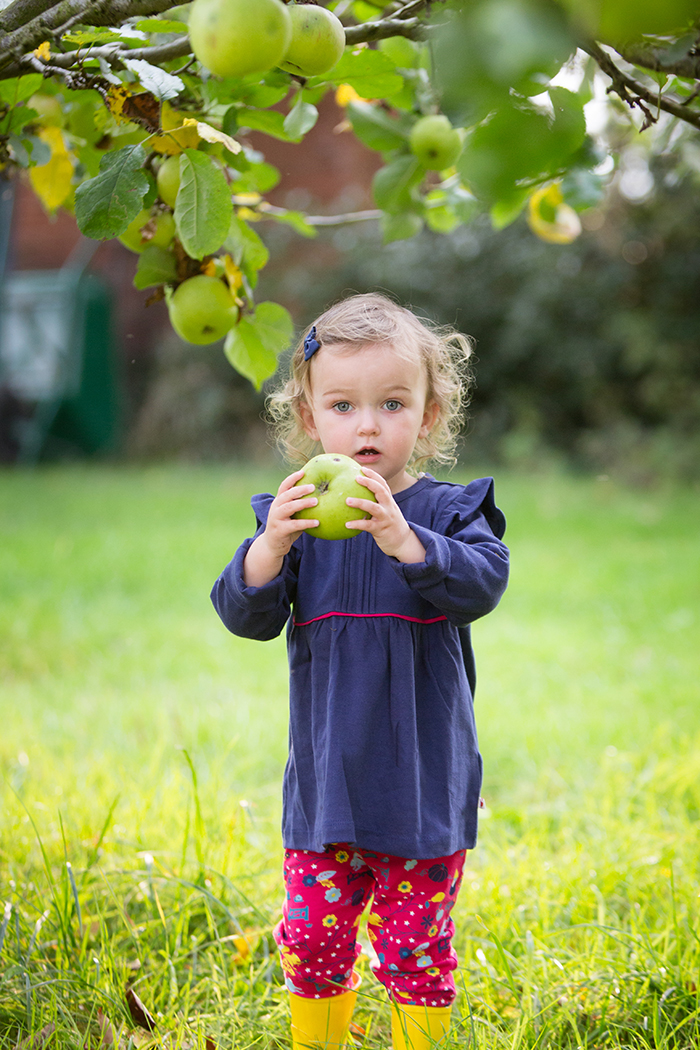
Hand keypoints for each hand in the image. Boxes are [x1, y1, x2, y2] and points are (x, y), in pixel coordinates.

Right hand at [243, 469, 317, 585]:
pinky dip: (306, 523)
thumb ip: (301, 506)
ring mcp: (276, 519)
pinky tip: (317, 522)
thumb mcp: (292, 515)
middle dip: (299, 489)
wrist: (272, 545)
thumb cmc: (287, 527)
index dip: (292, 478)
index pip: (284, 486)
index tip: (303, 472)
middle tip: (313, 486)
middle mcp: (275, 508)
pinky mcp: (279, 530)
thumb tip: (322, 497)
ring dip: (303, 503)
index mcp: (278, 502)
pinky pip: (294, 525)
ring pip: (289, 507)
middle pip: (287, 495)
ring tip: (316, 501)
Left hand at [345, 467, 426, 562]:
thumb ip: (375, 503)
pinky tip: (347, 524)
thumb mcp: (385, 511)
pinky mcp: (381, 530)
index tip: (363, 468)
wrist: (402, 542)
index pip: (383, 484)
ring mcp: (386, 518)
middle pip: (381, 491)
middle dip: (370, 483)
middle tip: (357, 478)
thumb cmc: (389, 525)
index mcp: (389, 501)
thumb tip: (355, 495)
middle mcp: (389, 507)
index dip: (374, 476)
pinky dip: (357, 524)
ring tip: (347, 500)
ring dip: (361, 503)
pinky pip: (368, 526)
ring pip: (374, 508)